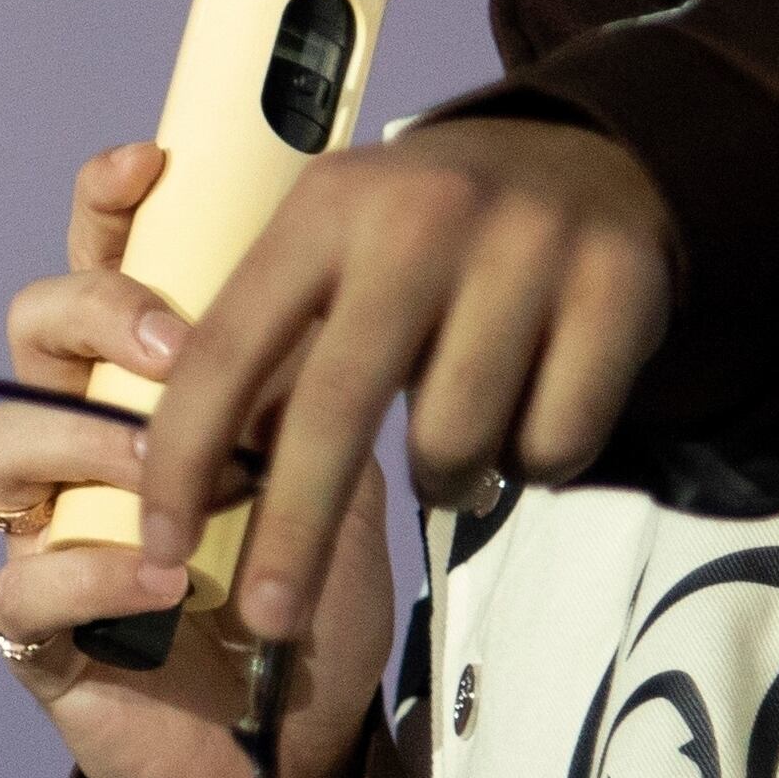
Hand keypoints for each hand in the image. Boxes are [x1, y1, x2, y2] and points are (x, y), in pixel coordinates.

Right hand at [0, 142, 392, 777]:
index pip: (104, 268)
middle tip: (179, 343)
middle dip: (96, 313)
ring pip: (4, 444)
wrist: (297, 745)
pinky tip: (167, 584)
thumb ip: (308, 388)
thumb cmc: (306, 592)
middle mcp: (83, 441)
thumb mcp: (331, 470)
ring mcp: (49, 531)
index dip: (107, 206)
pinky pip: (23, 579)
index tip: (150, 162)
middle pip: (32, 330)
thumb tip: (317, 294)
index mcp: (150, 385)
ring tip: (179, 479)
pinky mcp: (37, 630)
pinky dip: (97, 572)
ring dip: (94, 445)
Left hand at [135, 116, 672, 644]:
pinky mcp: (619, 287)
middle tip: (267, 617)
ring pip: (455, 442)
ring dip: (445, 478)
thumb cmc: (430, 236)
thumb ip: (267, 335)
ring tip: (455, 441)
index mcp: (327, 206)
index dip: (182, 458)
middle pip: (335, 412)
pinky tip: (535, 410)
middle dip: (291, 534)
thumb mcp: (336, 242)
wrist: (594, 160)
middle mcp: (422, 218)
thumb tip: (174, 481)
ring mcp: (528, 248)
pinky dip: (537, 459)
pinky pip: (554, 444)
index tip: (159, 544)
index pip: (227, 347)